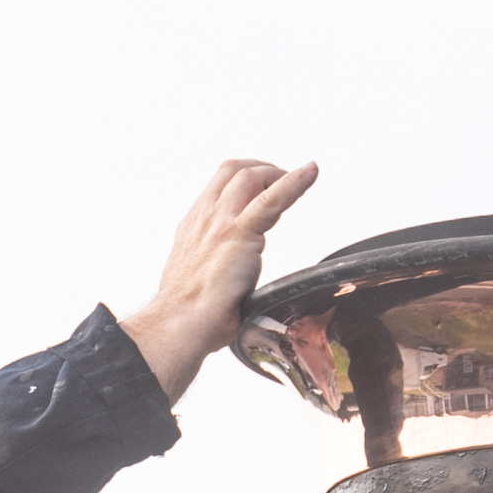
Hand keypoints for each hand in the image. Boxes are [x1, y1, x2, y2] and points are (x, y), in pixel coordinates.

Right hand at [119, 159, 319, 405]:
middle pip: (234, 172)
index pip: (219, 186)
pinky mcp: (239, 234)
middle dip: (262, 170)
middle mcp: (205, 217)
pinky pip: (271, 200)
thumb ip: (216, 271)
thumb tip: (231, 286)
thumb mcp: (201, 281)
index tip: (263, 183)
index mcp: (195, 226)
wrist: (182, 322)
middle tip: (284, 179)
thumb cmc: (191, 316)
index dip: (243, 178)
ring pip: (251, 179)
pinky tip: (311, 172)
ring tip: (303, 177)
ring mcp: (221, 222)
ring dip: (279, 175)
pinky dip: (294, 183)